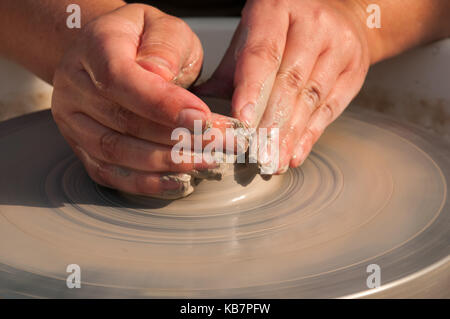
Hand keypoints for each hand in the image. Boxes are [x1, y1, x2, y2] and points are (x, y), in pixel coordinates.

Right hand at [52, 4, 216, 196]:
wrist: (112, 53)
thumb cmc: (143, 40)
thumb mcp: (163, 27)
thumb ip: (164, 47)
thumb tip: (160, 76)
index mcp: (93, 48)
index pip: (121, 79)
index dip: (162, 104)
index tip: (203, 119)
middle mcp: (74, 87)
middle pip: (123, 122)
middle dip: (179, 138)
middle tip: (221, 143)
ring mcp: (73, 121)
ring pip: (116, 152)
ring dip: (166, 163)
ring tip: (207, 162)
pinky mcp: (81, 147)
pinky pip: (110, 173)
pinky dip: (146, 183)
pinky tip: (179, 182)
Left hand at [196, 0, 372, 172]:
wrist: (340, 16)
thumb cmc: (284, 30)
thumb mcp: (252, 36)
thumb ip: (230, 70)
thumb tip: (199, 107)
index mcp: (276, 8)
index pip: (263, 53)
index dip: (252, 91)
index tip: (242, 123)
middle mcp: (312, 23)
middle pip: (289, 81)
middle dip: (270, 124)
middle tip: (256, 155)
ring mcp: (338, 45)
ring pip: (310, 98)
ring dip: (289, 136)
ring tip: (272, 161)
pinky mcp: (354, 68)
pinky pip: (331, 107)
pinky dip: (310, 134)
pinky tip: (295, 153)